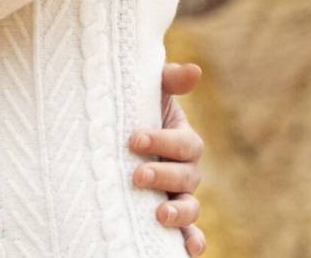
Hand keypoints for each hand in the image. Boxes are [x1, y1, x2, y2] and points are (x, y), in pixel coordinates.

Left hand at [130, 61, 205, 253]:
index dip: (162, 141)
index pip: (184, 144)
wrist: (116, 140)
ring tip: (160, 215)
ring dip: (179, 214)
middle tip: (137, 176)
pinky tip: (187, 251)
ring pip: (189, 208)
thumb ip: (168, 81)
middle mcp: (187, 172)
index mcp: (184, 142)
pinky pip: (188, 234)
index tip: (134, 140)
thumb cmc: (134, 112)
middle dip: (163, 177)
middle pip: (186, 178)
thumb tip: (194, 70)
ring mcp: (180, 197)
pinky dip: (191, 243)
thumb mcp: (148, 94)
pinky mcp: (170, 219)